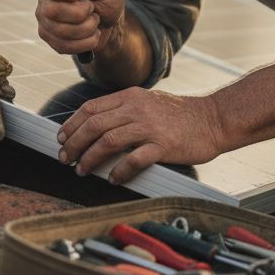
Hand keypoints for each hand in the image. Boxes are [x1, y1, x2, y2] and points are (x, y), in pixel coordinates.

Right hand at [32, 0, 125, 56]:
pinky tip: (92, 34)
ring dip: (87, 28)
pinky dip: (86, 42)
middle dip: (80, 13)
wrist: (109, 22)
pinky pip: (64, 46)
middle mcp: (44, 0)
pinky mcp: (51, 40)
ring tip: (94, 20)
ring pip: (60, 31)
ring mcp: (45, 22)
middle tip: (91, 8)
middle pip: (51, 11)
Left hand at [55, 88, 226, 183]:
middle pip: (94, 125)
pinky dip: (119, 170)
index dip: (71, 125)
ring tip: (82, 170)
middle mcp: (136, 108)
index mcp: (130, 96)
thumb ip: (123, 110)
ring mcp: (150, 126)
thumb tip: (95, 126)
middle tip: (65, 158)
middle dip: (74, 144)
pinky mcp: (163, 145)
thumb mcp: (148, 101)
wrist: (213, 119)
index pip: (90, 108)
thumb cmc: (181, 115)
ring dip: (90, 158)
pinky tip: (113, 179)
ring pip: (108, 141)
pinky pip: (134, 159)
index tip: (61, 138)